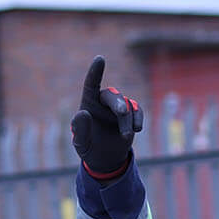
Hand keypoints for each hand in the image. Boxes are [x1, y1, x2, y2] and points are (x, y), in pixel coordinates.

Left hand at [70, 56, 142, 178]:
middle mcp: (103, 102)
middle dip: (118, 104)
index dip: (95, 72)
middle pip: (113, 96)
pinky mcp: (131, 114)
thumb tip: (83, 113)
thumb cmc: (89, 148)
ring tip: (125, 136)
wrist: (104, 159)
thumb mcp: (81, 143)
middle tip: (122, 113)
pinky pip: (137, 111)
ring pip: (126, 106)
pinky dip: (137, 119)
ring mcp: (118, 107)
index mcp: (88, 104)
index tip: (100, 59)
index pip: (91, 84)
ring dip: (127, 121)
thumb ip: (80, 130)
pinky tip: (137, 130)